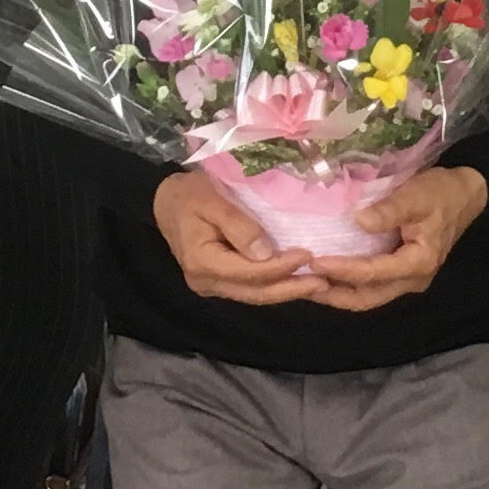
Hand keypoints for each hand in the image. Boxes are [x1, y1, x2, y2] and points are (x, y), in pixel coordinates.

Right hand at [154, 171, 325, 305]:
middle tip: (324, 282)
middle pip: (255, 292)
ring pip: (254, 295)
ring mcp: (211, 285)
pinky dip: (273, 286)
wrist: (165, 201)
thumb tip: (268, 253)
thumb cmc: (189, 194)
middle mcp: (206, 282)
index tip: (307, 255)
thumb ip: (239, 226)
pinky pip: (249, 289)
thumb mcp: (213, 200)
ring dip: (286, 291)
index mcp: (202, 262)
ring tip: (317, 285)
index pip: (249, 272)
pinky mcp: (218, 281)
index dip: (280, 267)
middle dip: (290, 289)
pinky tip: (295, 280)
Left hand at [310, 168, 488, 313]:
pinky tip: (328, 274)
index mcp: (418, 263)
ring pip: (368, 297)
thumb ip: (389, 210)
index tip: (315, 262)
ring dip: (339, 293)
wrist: (465, 194)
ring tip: (308, 283)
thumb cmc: (440, 193)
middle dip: (334, 296)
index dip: (343, 270)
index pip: (374, 273)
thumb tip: (358, 221)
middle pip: (368, 298)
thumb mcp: (416, 195)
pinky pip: (371, 286)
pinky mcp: (401, 272)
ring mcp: (407, 279)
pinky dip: (348, 284)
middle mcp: (412, 279)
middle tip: (302, 284)